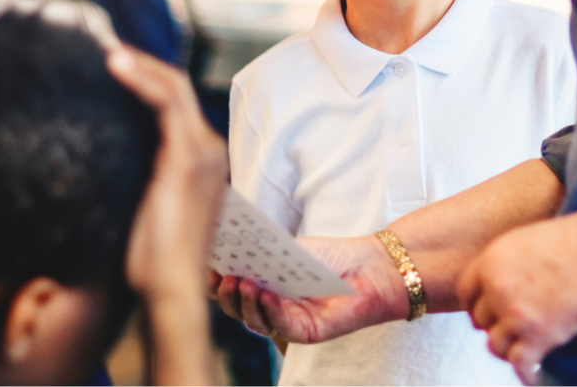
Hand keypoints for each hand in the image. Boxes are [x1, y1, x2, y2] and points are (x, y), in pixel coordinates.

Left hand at [107, 46, 227, 299]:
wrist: (169, 287)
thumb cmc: (152, 259)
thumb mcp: (144, 205)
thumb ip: (138, 172)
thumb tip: (107, 149)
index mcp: (201, 160)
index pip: (176, 104)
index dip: (147, 79)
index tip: (113, 66)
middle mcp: (209, 149)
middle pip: (177, 88)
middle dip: (143, 64)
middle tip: (105, 49)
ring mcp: (202, 152)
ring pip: (174, 87)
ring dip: (139, 64)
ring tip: (106, 51)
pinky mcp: (188, 157)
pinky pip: (166, 103)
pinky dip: (140, 79)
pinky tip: (114, 67)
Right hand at [208, 235, 409, 342]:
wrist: (369, 267)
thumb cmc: (329, 256)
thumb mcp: (289, 249)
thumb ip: (261, 252)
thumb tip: (229, 244)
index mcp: (261, 287)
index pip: (230, 289)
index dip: (214, 280)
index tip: (206, 264)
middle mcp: (270, 308)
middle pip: (236, 308)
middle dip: (226, 292)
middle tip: (223, 274)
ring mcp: (287, 322)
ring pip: (254, 321)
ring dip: (245, 301)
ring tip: (242, 281)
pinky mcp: (306, 333)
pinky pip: (282, 326)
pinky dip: (271, 310)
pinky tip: (266, 294)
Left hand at [458, 208, 576, 384]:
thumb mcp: (529, 239)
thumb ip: (510, 261)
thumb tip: (506, 278)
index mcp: (491, 260)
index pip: (466, 290)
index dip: (475, 303)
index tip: (485, 310)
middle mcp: (497, 289)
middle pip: (479, 319)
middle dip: (492, 325)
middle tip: (506, 329)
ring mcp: (516, 315)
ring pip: (495, 345)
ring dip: (507, 349)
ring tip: (519, 350)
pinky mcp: (538, 337)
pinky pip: (520, 364)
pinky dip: (526, 374)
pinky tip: (533, 376)